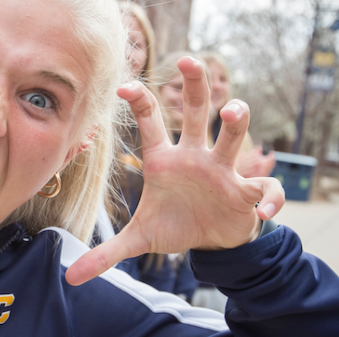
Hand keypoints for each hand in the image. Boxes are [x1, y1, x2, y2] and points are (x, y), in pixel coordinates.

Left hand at [65, 57, 284, 284]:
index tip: (122, 85)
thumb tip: (70, 278)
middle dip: (195, 85)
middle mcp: (196, 156)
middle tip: (189, 60)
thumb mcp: (140, 240)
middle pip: (197, 111)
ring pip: (232, 137)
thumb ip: (106, 255)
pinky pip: (263, 189)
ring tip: (234, 111)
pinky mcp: (247, 192)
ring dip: (236, 122)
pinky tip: (262, 212)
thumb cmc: (175, 226)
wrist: (212, 242)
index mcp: (165, 159)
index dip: (139, 101)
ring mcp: (224, 171)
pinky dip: (267, 199)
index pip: (151, 121)